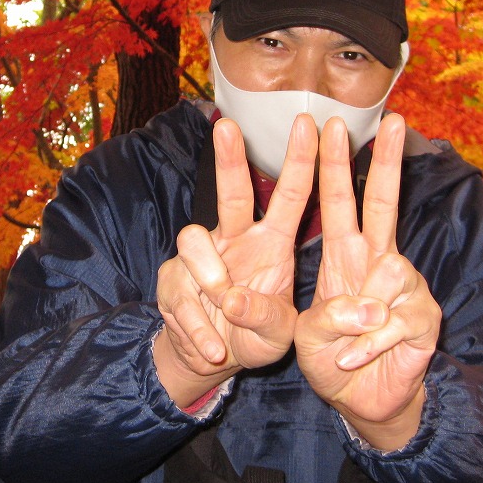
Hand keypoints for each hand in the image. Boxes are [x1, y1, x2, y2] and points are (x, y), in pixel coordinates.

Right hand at [153, 116, 315, 406]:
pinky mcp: (172, 282)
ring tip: (225, 306)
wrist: (213, 359)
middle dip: (229, 160)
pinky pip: (181, 297)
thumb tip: (232, 300)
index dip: (300, 161)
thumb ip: (267, 317)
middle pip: (230, 194)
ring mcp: (199, 259)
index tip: (309, 123)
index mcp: (272, 244)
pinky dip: (199, 329)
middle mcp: (234, 240)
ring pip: (193, 241)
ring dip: (210, 275)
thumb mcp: (279, 335)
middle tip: (227, 127)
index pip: (290, 197)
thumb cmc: (256, 334)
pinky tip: (213, 349)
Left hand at [295, 114, 440, 449]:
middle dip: (387, 163)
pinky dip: (365, 348)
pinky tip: (353, 361)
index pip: (339, 202)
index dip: (335, 165)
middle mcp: (377, 261)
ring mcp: (404, 287)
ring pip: (384, 280)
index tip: (333, 125)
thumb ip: (324, 317)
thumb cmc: (331, 358)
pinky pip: (390, 326)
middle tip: (395, 122)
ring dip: (353, 323)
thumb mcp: (307, 336)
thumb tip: (368, 309)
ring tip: (341, 351)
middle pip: (383, 205)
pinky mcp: (423, 318)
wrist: (360, 401)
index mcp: (343, 256)